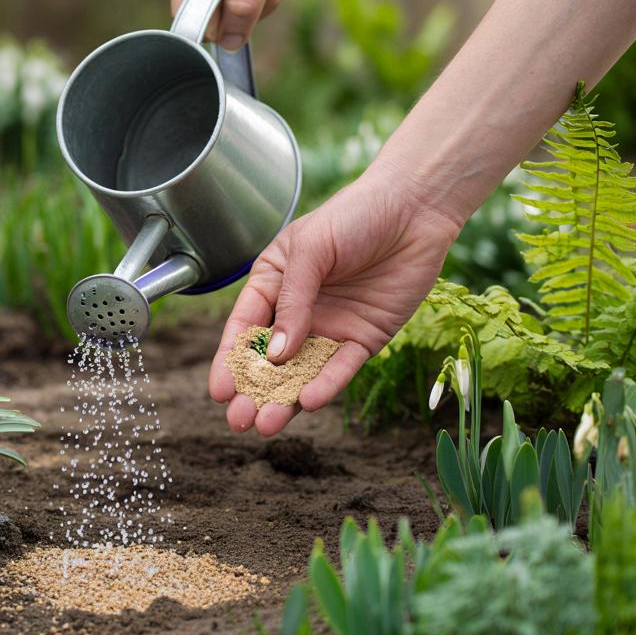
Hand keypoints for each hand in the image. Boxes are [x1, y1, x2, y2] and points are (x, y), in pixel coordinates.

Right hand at [208, 170, 464, 435]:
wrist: (415, 209)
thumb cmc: (354, 216)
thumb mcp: (309, 250)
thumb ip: (292, 301)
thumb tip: (278, 354)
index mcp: (273, 284)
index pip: (244, 329)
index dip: (230, 361)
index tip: (220, 391)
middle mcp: (298, 311)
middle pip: (270, 360)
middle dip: (253, 391)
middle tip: (239, 420)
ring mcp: (330, 328)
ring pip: (302, 372)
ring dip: (285, 399)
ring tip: (268, 425)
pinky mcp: (364, 339)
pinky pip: (341, 368)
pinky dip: (327, 385)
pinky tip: (310, 400)